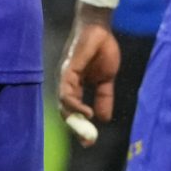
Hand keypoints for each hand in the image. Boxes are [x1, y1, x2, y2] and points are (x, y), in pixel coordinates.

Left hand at [56, 9, 121, 137]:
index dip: (80, 126)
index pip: (73, 111)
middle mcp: (67, 84)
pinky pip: (67, 92)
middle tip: (87, 141)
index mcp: (75, 86)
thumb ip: (104, 97)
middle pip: (65, 111)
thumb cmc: (102, 49)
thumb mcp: (106, 79)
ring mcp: (66, 77)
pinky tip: (87, 112)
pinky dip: (75, 104)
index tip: (89, 141)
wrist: (100, 29)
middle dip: (76, 128)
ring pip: (63, 104)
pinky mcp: (68, 70)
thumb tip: (104, 118)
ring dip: (75, 119)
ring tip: (87, 128)